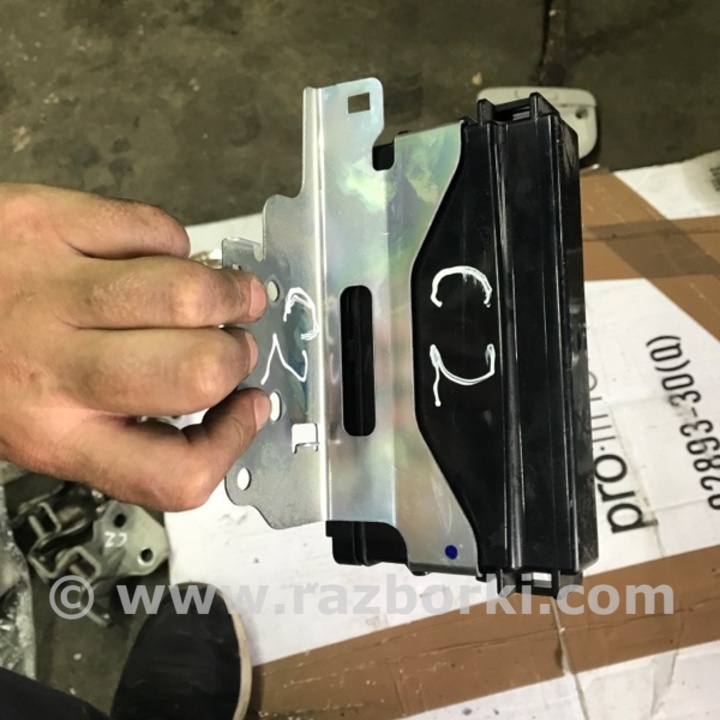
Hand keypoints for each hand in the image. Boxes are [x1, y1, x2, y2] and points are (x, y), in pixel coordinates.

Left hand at [0, 184, 269, 510]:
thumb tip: (220, 393)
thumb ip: (122, 428)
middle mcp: (49, 368)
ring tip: (230, 294)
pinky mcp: (43, 221)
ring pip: (186, 293)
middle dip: (238, 356)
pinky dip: (176, 242)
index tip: (244, 409)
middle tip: (234, 345)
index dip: (231, 443)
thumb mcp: (40, 427)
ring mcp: (46, 288)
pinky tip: (161, 256)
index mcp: (52, 434)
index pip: (174, 471)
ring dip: (231, 292)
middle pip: (197, 372)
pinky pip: (154, 228)